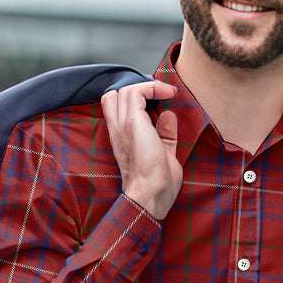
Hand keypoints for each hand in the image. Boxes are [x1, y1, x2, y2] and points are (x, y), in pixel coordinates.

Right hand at [101, 79, 180, 219]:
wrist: (151, 195)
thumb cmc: (157, 184)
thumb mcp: (164, 154)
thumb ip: (164, 135)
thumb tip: (168, 116)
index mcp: (121, 138)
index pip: (114, 107)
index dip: (133, 98)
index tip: (158, 100)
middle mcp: (117, 130)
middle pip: (114, 95)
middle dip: (137, 90)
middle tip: (160, 96)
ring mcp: (122, 125)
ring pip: (125, 90)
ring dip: (148, 87)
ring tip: (166, 93)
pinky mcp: (132, 123)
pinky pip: (137, 92)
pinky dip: (152, 87)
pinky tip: (168, 93)